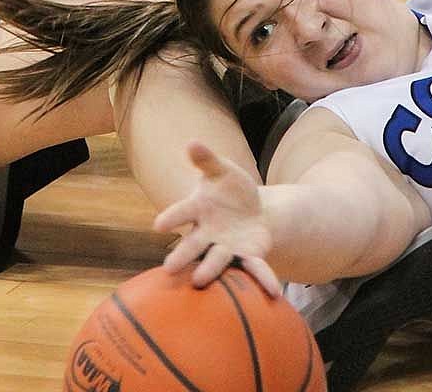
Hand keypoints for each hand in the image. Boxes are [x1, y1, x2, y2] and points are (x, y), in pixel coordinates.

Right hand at [154, 142, 280, 293]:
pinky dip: (262, 277)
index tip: (158, 225)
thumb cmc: (229, 187)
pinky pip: (253, 267)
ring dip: (209, 269)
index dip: (170, 218)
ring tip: (200, 280)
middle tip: (169, 268)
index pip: (181, 213)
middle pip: (192, 245)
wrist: (251, 211)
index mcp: (198, 209)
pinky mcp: (245, 256)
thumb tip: (192, 142)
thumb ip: (207, 160)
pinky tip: (273, 290)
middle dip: (182, 255)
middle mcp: (206, 233)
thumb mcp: (221, 170)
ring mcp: (224, 247)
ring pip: (216, 259)